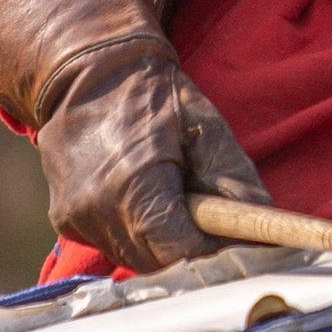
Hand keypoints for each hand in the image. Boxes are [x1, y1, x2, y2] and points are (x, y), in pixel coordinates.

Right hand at [35, 37, 268, 272]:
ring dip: (160, 242)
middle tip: (204, 215)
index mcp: (134, 183)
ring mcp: (74, 216)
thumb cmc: (155, 96)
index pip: (181, 250)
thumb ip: (238, 183)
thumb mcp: (207, 129)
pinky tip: (139, 198)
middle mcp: (96, 207)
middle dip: (188, 247)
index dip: (211, 249)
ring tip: (170, 199)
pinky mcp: (63, 219)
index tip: (227, 233)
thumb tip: (267, 228)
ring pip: (133, 256)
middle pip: (158, 261)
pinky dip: (133, 233)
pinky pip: (111, 243)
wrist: (88, 70)